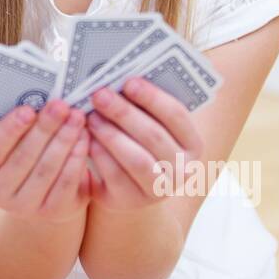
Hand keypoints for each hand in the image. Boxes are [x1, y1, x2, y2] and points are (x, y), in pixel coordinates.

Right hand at [0, 98, 91, 224]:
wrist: (44, 196)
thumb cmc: (28, 155)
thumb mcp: (17, 142)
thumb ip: (23, 125)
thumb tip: (43, 98)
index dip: (10, 129)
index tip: (28, 109)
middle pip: (24, 157)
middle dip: (45, 128)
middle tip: (62, 105)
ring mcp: (25, 207)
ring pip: (47, 169)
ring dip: (64, 140)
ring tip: (77, 117)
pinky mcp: (52, 213)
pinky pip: (66, 183)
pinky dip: (76, 159)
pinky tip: (84, 139)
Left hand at [86, 78, 203, 213]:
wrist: (129, 187)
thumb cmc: (137, 143)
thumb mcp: (147, 125)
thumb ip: (141, 106)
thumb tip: (117, 78)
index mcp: (192, 143)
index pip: (177, 116)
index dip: (153, 97)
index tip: (128, 81)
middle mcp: (183, 169)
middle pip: (153, 136)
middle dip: (124, 113)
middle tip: (100, 94)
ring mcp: (160, 189)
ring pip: (136, 159)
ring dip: (110, 135)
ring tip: (90, 116)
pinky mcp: (133, 200)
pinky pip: (116, 175)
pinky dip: (99, 154)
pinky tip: (86, 139)